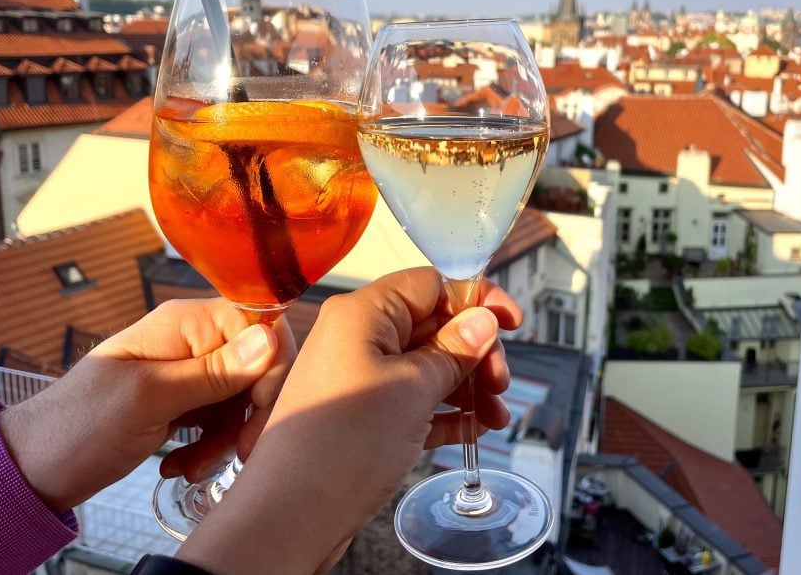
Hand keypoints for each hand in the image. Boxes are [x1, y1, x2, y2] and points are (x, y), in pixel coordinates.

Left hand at [0, 298, 294, 510]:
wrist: (34, 467)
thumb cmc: (79, 426)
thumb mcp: (149, 399)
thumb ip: (213, 370)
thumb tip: (270, 338)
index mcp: (186, 323)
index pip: (261, 324)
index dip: (272, 366)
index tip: (257, 410)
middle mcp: (194, 339)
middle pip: (258, 366)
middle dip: (250, 413)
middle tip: (236, 453)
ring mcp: (190, 370)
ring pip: (243, 398)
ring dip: (227, 439)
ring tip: (191, 468)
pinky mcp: (185, 401)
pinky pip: (222, 419)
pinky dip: (211, 446)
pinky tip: (182, 465)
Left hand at [177, 267, 519, 574]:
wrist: (289, 516)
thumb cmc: (340, 445)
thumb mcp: (413, 389)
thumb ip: (454, 350)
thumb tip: (483, 320)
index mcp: (364, 313)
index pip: (431, 284)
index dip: (475, 300)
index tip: (511, 322)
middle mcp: (357, 337)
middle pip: (433, 325)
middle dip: (474, 352)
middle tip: (499, 383)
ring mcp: (357, 377)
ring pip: (426, 366)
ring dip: (466, 387)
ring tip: (493, 417)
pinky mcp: (361, 415)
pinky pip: (412, 399)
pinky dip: (443, 411)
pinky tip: (471, 430)